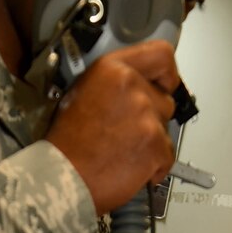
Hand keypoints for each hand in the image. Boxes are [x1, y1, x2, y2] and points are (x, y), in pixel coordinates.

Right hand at [46, 40, 179, 215]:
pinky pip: (167, 155)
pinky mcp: (155, 145)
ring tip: (123, 153)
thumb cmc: (68, 141)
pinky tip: (130, 168)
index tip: (164, 86)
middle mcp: (132, 85)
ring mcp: (146, 116)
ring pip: (165, 129)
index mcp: (112, 68)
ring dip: (151, 143)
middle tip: (126, 133)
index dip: (168, 74)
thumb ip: (115, 83)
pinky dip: (154, 166)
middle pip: (164, 100)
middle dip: (152, 118)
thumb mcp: (83, 92)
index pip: (161, 55)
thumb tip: (139, 84)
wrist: (63, 176)